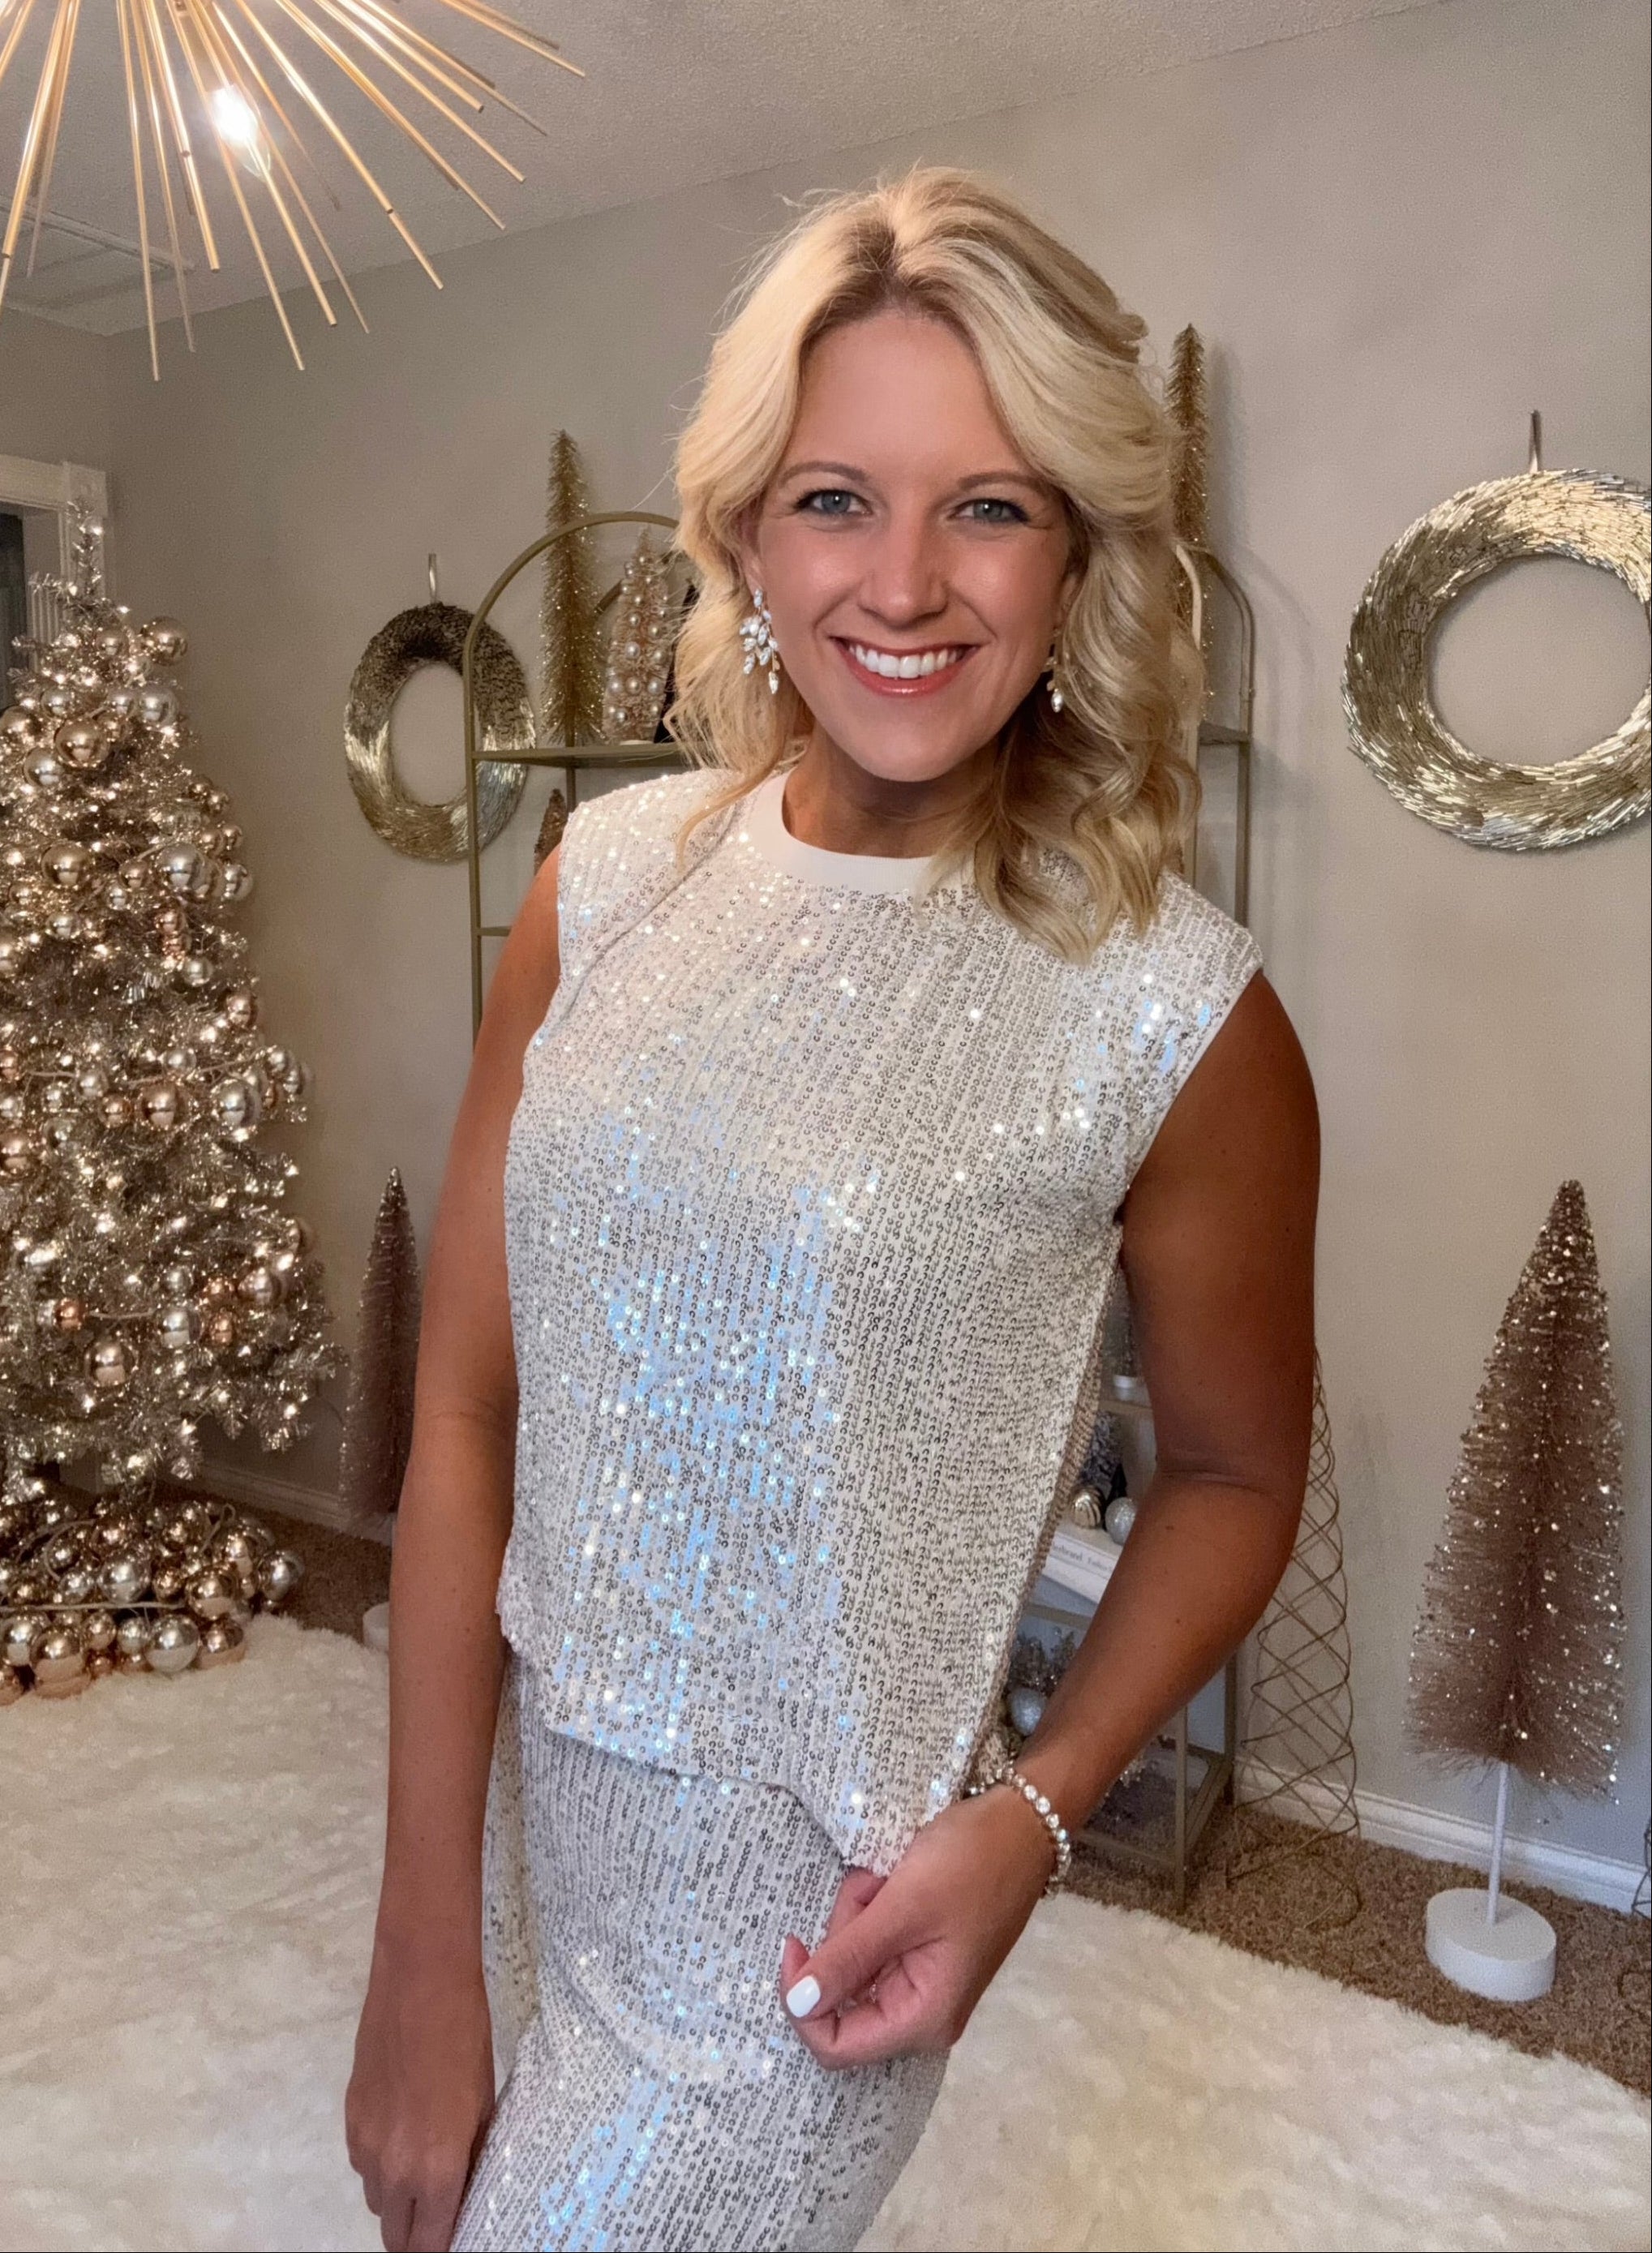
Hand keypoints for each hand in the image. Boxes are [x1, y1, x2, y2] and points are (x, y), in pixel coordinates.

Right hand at [345, 1941, 495, 2252]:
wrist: (420, 1983)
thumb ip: (470, 2157)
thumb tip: (465, 2190)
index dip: (441, 2248)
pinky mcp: (349, 2120)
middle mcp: (392, 2169)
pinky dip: (381, 2161)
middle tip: (438, 2212)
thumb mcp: (483, 2104)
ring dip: (398, 2196)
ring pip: (377, 2198)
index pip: (427, 2245)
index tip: (453, 2238)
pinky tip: (402, 2127)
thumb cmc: (466, 2038)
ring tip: (423, 2161)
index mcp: (434, 2170)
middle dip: (415, 2233)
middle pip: (394, 2235)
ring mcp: (365, 2146)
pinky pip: (363, 2163)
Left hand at [777, 1785, 1053, 2068]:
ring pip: (855, 1962)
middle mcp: (923, 2015)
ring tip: (891, 1875)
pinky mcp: (923, 1955)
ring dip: (860, 1913)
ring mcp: (924, 1983)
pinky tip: (896, 1879)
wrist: (1022, 1825)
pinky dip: (874, 1909)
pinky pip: (875, 1943)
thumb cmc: (969, 1864)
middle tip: (873, 1887)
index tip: (794, 1941)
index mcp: (923, 2019)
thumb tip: (796, 2004)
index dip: (801, 2000)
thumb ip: (847, 1958)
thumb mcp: (903, 1906)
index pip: (835, 2045)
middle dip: (846, 1935)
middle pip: (843, 1996)